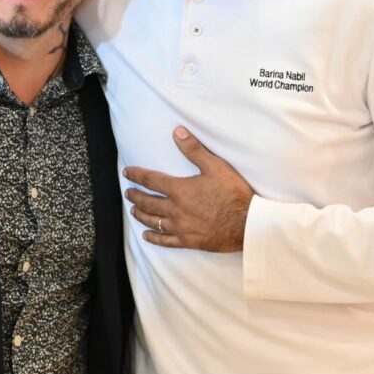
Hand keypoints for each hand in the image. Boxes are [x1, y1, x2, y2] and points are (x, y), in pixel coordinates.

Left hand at [124, 128, 255, 253]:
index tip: (127, 173)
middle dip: (136, 196)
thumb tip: (177, 132)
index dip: (137, 176)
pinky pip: (165, 240)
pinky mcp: (188, 241)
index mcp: (180, 190)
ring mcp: (180, 227)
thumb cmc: (233, 193)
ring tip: (133, 211)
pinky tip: (147, 235)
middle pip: (148, 202)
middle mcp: (175, 210)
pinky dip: (154, 237)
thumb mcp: (215, 166)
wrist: (247, 223)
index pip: (152, 180)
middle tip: (128, 193)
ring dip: (141, 215)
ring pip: (153, 221)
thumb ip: (194, 150)